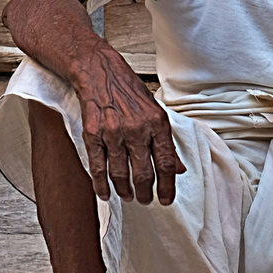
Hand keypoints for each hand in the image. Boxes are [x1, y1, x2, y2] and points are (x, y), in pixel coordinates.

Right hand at [72, 49, 183, 205]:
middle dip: (146, 193)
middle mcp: (137, 129)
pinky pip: (98, 167)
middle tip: (145, 200)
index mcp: (157, 123)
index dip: (168, 186)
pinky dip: (101, 185)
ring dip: (125, 191)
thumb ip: (167, 142)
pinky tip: (105, 194)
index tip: (167, 200)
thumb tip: (179, 169)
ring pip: (120, 174)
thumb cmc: (129, 91)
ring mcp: (113, 132)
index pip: (166, 163)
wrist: (99, 71)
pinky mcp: (93, 134)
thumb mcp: (156, 111)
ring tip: (128, 196)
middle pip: (144, 173)